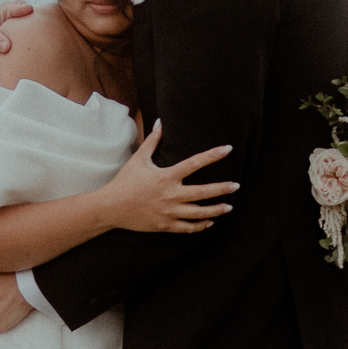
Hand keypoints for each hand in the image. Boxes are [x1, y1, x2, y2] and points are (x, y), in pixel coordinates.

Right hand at [97, 121, 234, 233]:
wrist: (111, 207)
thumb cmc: (125, 181)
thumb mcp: (139, 159)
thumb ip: (152, 141)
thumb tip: (159, 122)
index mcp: (167, 176)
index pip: (195, 163)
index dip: (213, 155)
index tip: (228, 149)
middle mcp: (171, 194)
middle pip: (203, 192)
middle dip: (222, 189)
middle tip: (236, 186)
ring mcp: (169, 212)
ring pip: (199, 213)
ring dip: (216, 210)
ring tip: (229, 207)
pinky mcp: (165, 225)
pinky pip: (188, 227)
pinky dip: (200, 225)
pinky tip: (209, 222)